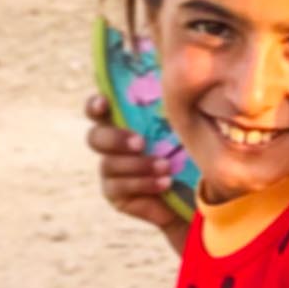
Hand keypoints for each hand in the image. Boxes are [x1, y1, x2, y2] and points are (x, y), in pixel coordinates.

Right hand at [85, 90, 181, 232]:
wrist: (193, 193)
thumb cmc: (187, 151)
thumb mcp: (181, 131)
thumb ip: (171, 114)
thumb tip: (176, 94)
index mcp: (121, 122)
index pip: (97, 109)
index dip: (95, 105)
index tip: (105, 104)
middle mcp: (110, 145)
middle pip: (95, 137)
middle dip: (116, 139)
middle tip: (141, 143)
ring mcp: (109, 170)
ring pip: (110, 165)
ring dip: (139, 165)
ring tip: (167, 166)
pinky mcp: (115, 194)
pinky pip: (120, 187)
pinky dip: (144, 184)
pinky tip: (165, 182)